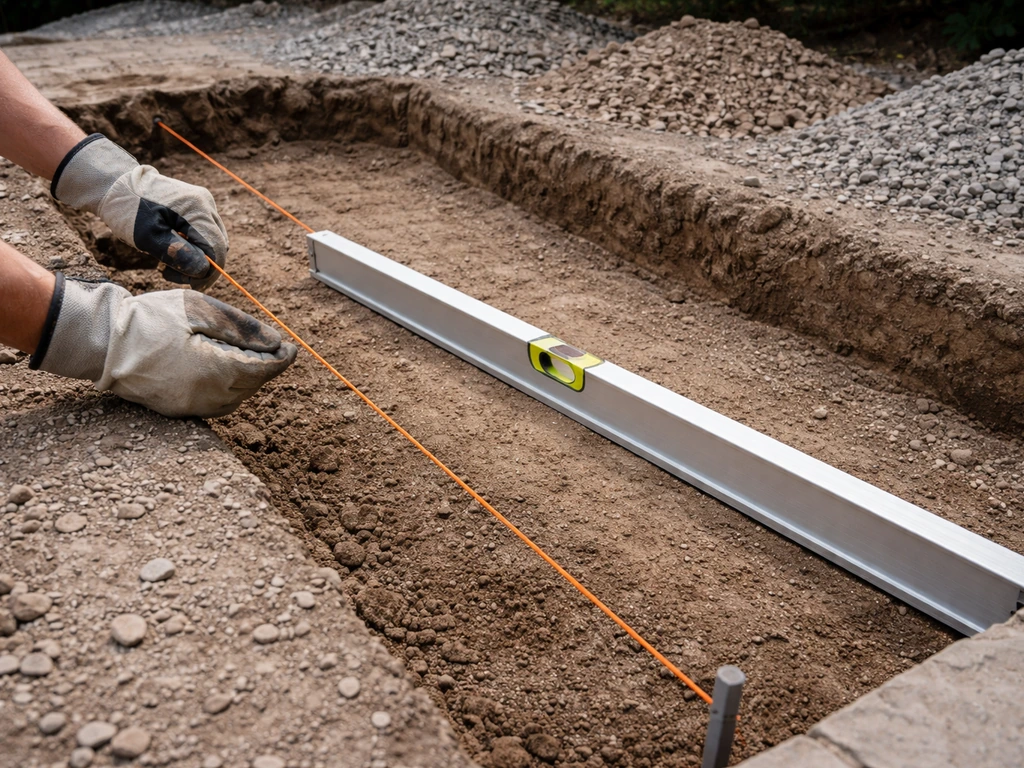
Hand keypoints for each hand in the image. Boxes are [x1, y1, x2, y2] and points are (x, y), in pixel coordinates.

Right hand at [30, 275, 296, 417]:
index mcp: (214, 369)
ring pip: (237, 398)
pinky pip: (216, 405)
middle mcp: (206, 396)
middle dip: (266, 367)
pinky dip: (229, 390)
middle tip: (272, 348)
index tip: (291, 347)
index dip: (282, 358)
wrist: (102, 342)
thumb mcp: (199, 310)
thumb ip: (241, 327)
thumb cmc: (150, 319)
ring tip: (248, 356)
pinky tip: (224, 370)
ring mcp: (190, 407)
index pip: (263, 369)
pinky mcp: (177, 411)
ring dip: (249, 380)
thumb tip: (277, 341)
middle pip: (252, 385)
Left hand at [51, 134, 226, 290]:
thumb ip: (176, 253)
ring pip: (214, 241)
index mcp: (197, 209)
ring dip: (197, 258)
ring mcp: (205, 203)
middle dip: (200, 266)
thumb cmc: (128, 211)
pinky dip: (195, 247)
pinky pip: (206, 233)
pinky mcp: (199, 206)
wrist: (116, 185)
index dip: (206, 273)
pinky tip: (174, 247)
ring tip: (169, 260)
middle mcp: (207, 204)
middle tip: (170, 273)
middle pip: (218, 246)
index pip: (216, 249)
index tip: (183, 282)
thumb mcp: (147, 236)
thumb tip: (203, 270)